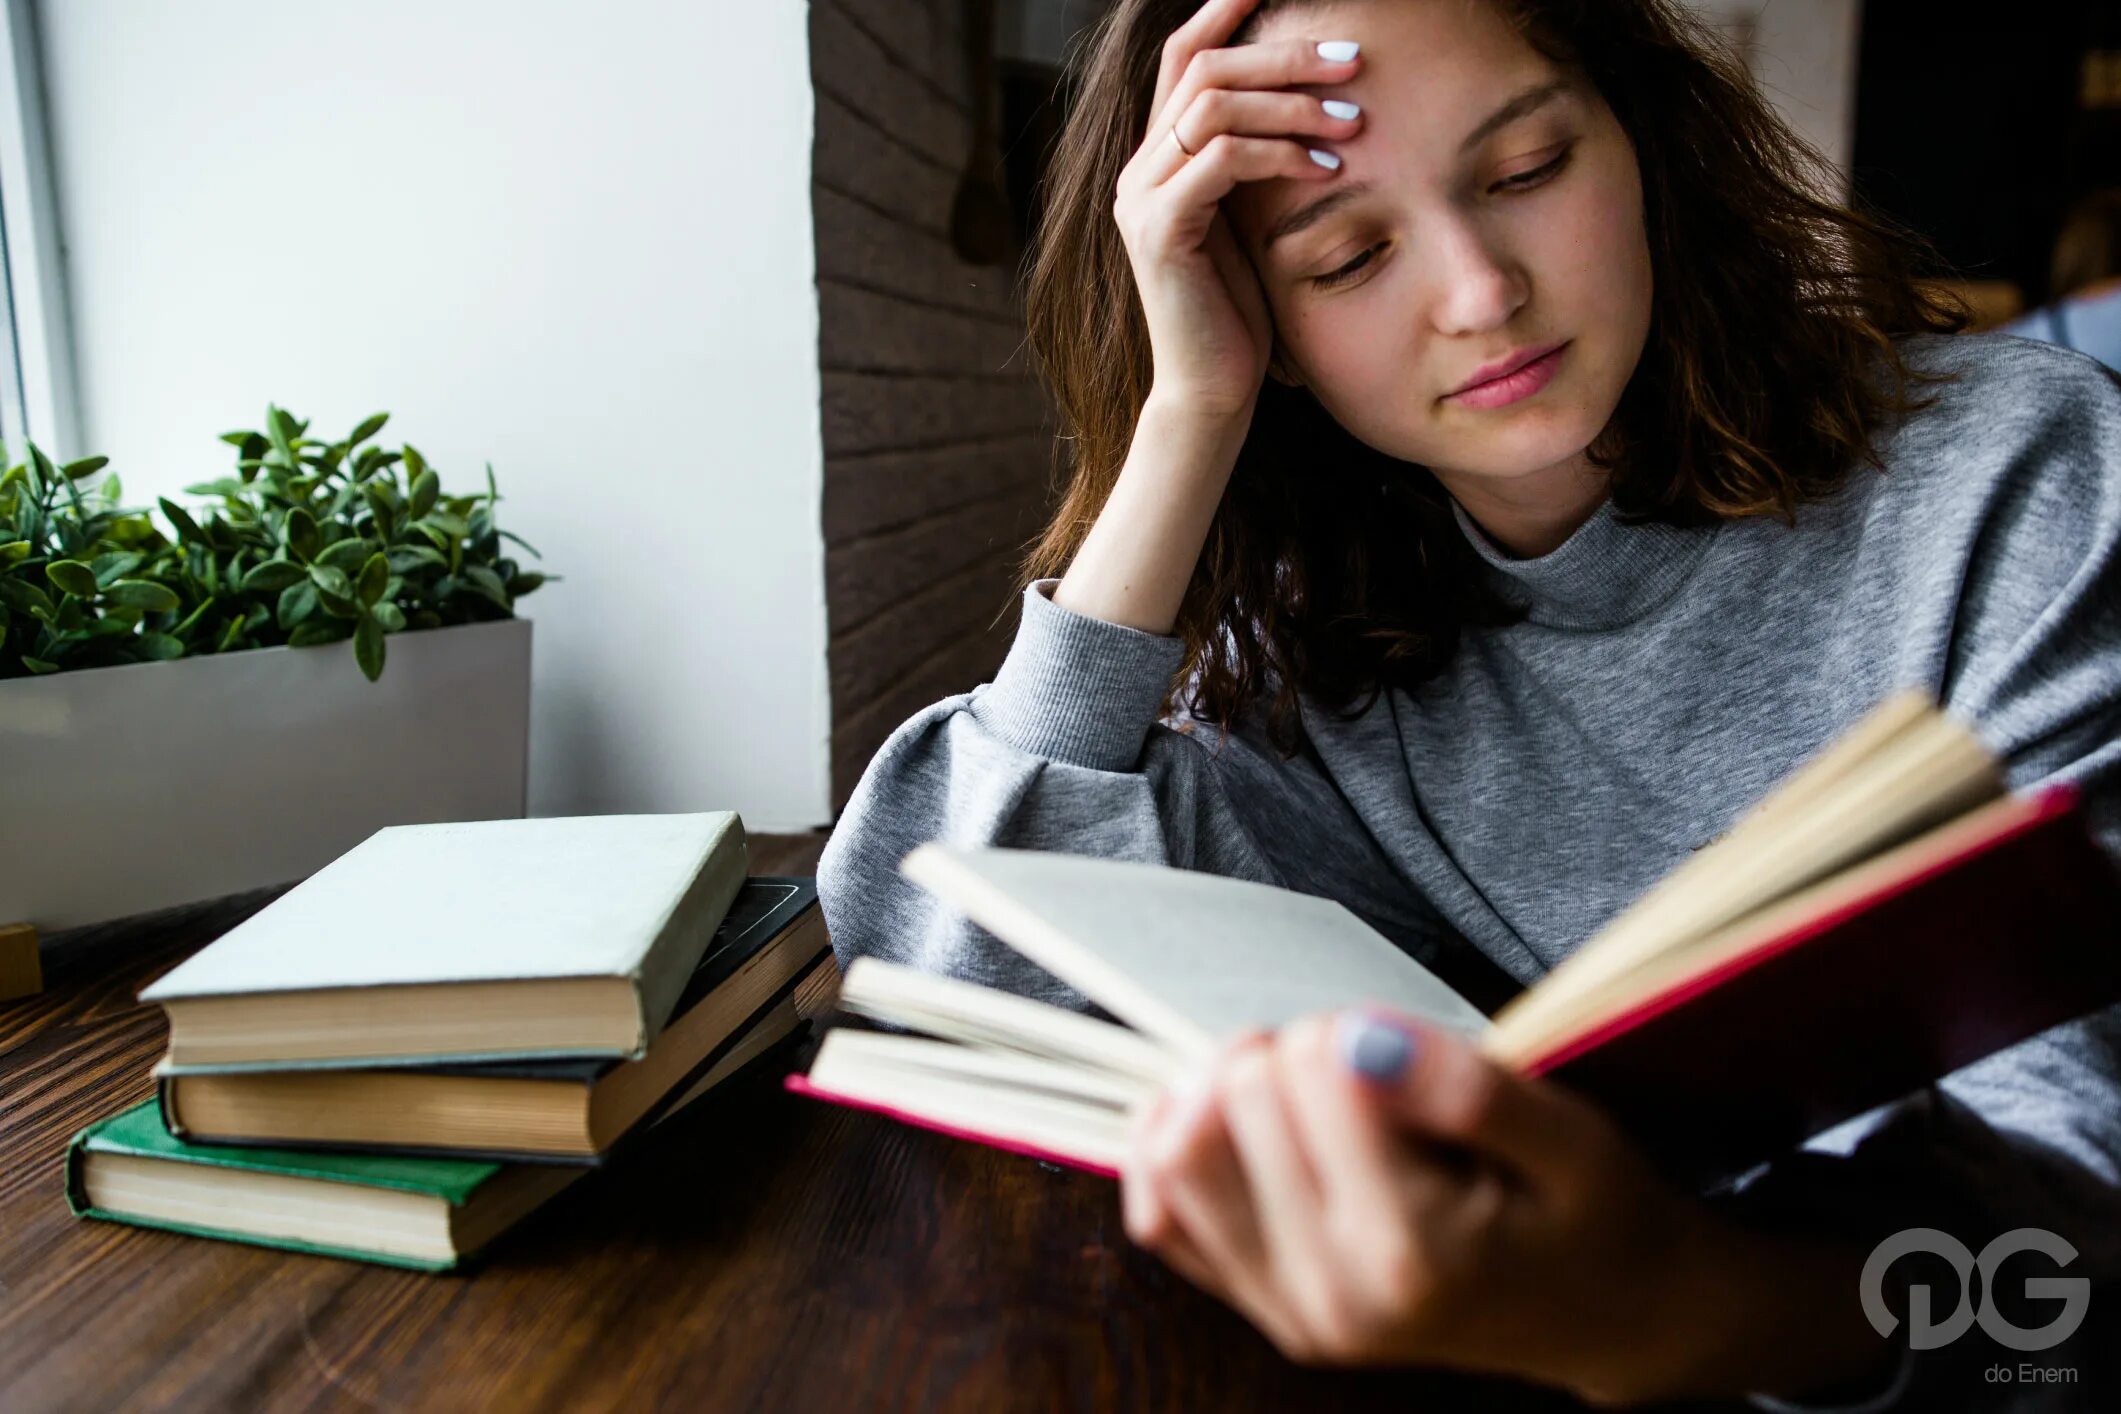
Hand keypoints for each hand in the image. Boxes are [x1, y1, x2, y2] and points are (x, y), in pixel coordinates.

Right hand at [1116, 0, 1363, 421]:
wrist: (1213, 392)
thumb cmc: (1244, 313)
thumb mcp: (1254, 221)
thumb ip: (1260, 163)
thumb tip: (1313, 105)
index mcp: (1158, 159)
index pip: (1184, 57)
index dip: (1225, 11)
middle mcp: (1138, 169)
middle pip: (1202, 66)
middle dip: (1281, 53)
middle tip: (1351, 58)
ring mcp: (1142, 198)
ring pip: (1213, 105)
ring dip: (1292, 104)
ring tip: (1354, 123)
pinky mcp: (1160, 230)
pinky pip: (1222, 158)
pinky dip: (1282, 154)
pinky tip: (1329, 170)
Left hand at [1119, 1012, 1892, 1405]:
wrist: (1610, 1317)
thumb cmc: (1592, 1218)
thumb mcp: (1573, 1139)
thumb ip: (1467, 1088)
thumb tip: (1357, 1037)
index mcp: (1413, 1252)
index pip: (1311, 1072)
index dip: (1352, 1031)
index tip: (1399, 1053)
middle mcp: (1335, 1294)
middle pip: (1236, 1099)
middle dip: (1294, 1056)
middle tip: (1365, 1077)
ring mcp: (1289, 1310)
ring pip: (1177, 1154)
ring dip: (1228, 1093)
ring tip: (1305, 1094)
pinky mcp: (1260, 1307)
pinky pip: (1159, 1215)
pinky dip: (1179, 1148)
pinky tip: (1234, 1121)